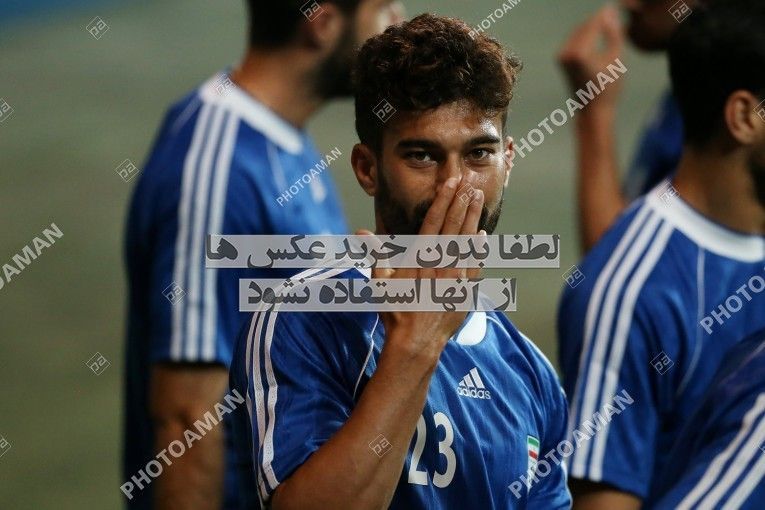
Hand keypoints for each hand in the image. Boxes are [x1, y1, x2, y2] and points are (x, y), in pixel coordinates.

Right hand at [359, 173, 484, 362]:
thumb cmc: (395, 311)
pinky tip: (483, 236)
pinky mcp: (465, 290)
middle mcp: (440, 262)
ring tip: (478, 198)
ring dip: (473, 218)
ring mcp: (455, 276)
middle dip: (461, 202)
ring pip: (467, 241)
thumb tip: (360, 233)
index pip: (433, 221)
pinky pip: (475, 265)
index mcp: (419, 257)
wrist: (416, 341)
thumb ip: (375, 254)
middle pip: (453, 225)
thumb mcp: (380, 281)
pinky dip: (479, 249)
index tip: (451, 183)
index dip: (443, 200)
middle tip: (469, 182)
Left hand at [558, 4, 624, 112]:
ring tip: (607, 21)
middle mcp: (566, 53)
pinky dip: (585, 35)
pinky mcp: (560, 59)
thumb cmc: (608, 87)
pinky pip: (573, 40)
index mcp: (579, 53)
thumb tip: (609, 12)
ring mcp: (561, 57)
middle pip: (583, 27)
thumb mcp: (616, 59)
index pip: (592, 26)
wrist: (592, 110)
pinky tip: (597, 32)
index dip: (603, 15)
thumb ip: (613, 34)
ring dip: (591, 26)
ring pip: (578, 33)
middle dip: (596, 20)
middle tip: (610, 12)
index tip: (613, 7)